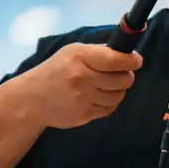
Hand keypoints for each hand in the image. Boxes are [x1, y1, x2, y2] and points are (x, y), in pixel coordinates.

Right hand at [7, 43, 143, 129]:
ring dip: (119, 90)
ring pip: (118, 96)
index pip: (116, 59)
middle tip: (125, 74)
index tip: (136, 60)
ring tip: (110, 85)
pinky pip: (109, 109)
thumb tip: (126, 53)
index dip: (132, 60)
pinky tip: (100, 96)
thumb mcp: (71, 53)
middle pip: (122, 79)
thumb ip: (98, 52)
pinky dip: (110, 103)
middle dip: (127, 76)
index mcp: (79, 57)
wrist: (32, 99)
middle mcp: (81, 77)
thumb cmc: (55, 71)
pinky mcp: (83, 115)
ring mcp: (82, 98)